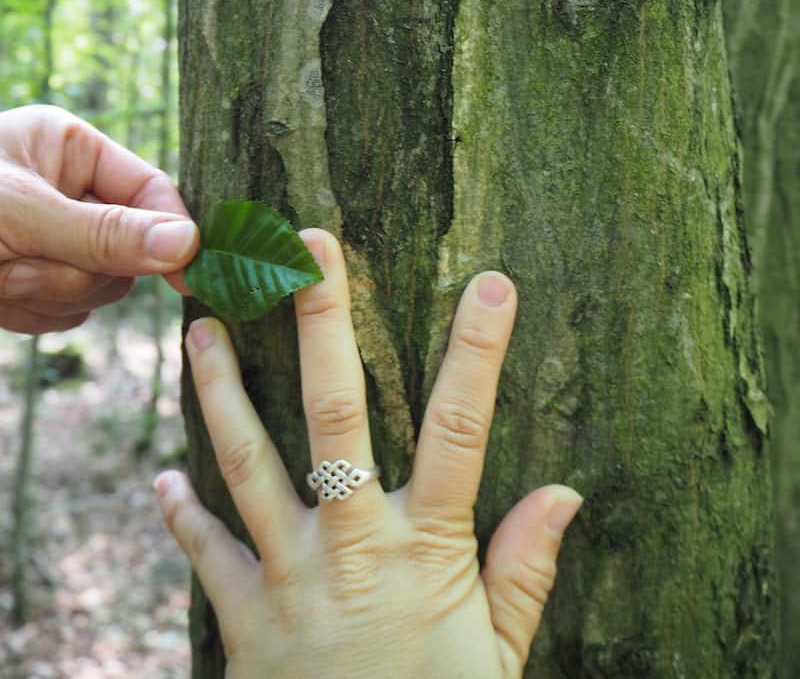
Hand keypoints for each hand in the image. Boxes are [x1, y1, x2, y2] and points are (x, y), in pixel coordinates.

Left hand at [0, 105, 198, 333]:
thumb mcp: (22, 214)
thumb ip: (105, 232)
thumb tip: (190, 244)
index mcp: (69, 149)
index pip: (147, 188)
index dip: (169, 233)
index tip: (187, 277)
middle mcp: (67, 191)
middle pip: (127, 248)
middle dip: (80, 270)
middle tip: (23, 268)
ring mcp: (52, 240)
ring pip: (98, 287)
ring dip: (50, 294)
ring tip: (0, 280)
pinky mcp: (34, 283)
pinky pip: (66, 313)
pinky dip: (31, 315)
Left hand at [155, 229, 581, 677]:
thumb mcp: (499, 656)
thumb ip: (525, 571)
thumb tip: (565, 493)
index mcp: (425, 552)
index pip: (460, 432)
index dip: (478, 355)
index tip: (492, 285)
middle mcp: (351, 548)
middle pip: (336, 417)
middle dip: (323, 324)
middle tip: (307, 250)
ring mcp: (289, 579)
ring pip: (248, 463)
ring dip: (221, 392)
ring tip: (198, 329)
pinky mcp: (243, 619)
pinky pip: (206, 554)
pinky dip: (181, 514)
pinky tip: (160, 477)